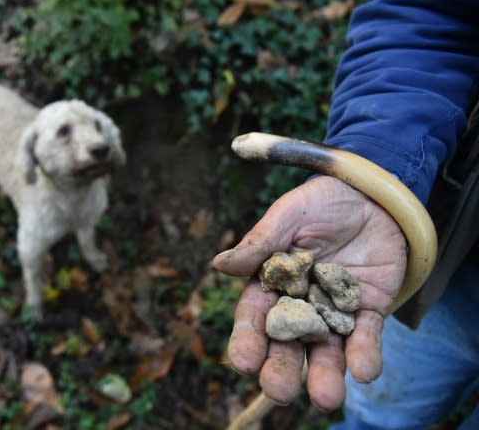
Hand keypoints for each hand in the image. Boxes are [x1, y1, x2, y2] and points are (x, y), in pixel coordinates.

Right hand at [212, 175, 406, 409]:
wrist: (372, 194)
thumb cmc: (320, 202)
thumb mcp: (288, 215)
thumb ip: (260, 243)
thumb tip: (220, 264)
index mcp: (271, 283)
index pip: (255, 317)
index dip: (247, 340)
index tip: (243, 363)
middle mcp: (299, 305)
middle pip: (286, 345)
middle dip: (281, 370)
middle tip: (278, 391)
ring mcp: (333, 312)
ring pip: (326, 351)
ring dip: (324, 375)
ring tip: (326, 398)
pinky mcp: (368, 310)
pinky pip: (366, 337)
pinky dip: (365, 355)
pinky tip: (363, 371)